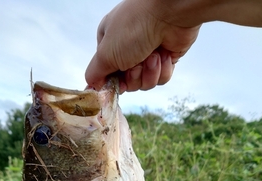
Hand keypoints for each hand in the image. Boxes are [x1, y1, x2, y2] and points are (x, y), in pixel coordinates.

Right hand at [85, 0, 200, 91]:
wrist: (169, 13)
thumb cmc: (134, 27)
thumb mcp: (105, 54)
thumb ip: (94, 74)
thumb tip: (92, 87)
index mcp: (109, 43)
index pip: (106, 74)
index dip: (113, 81)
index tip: (118, 81)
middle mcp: (127, 48)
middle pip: (127, 82)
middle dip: (133, 77)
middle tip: (136, 63)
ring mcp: (147, 53)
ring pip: (144, 82)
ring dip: (148, 73)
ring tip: (152, 55)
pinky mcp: (166, 58)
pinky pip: (161, 78)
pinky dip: (162, 70)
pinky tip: (164, 55)